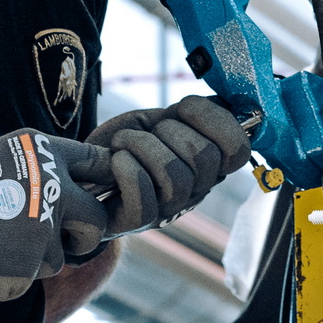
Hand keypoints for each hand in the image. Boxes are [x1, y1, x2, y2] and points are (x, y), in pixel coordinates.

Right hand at [0, 130, 109, 310]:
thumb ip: (39, 169)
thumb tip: (73, 183)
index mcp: (44, 153)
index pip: (100, 163)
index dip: (103, 182)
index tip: (97, 195)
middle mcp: (52, 189)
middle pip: (98, 218)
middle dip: (84, 232)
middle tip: (61, 236)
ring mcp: (44, 230)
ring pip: (63, 254)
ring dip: (41, 255)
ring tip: (0, 244)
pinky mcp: (31, 268)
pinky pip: (36, 274)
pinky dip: (18, 272)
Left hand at [87, 96, 251, 233]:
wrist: (84, 170)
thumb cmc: (126, 144)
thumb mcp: (159, 121)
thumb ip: (189, 115)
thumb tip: (222, 102)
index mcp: (209, 164)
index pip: (238, 150)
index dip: (216, 120)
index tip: (183, 107)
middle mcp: (195, 190)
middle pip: (205, 158)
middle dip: (172, 130)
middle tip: (149, 130)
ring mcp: (169, 209)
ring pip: (177, 178)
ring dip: (145, 147)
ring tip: (124, 142)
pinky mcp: (138, 221)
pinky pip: (145, 199)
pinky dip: (128, 170)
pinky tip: (117, 158)